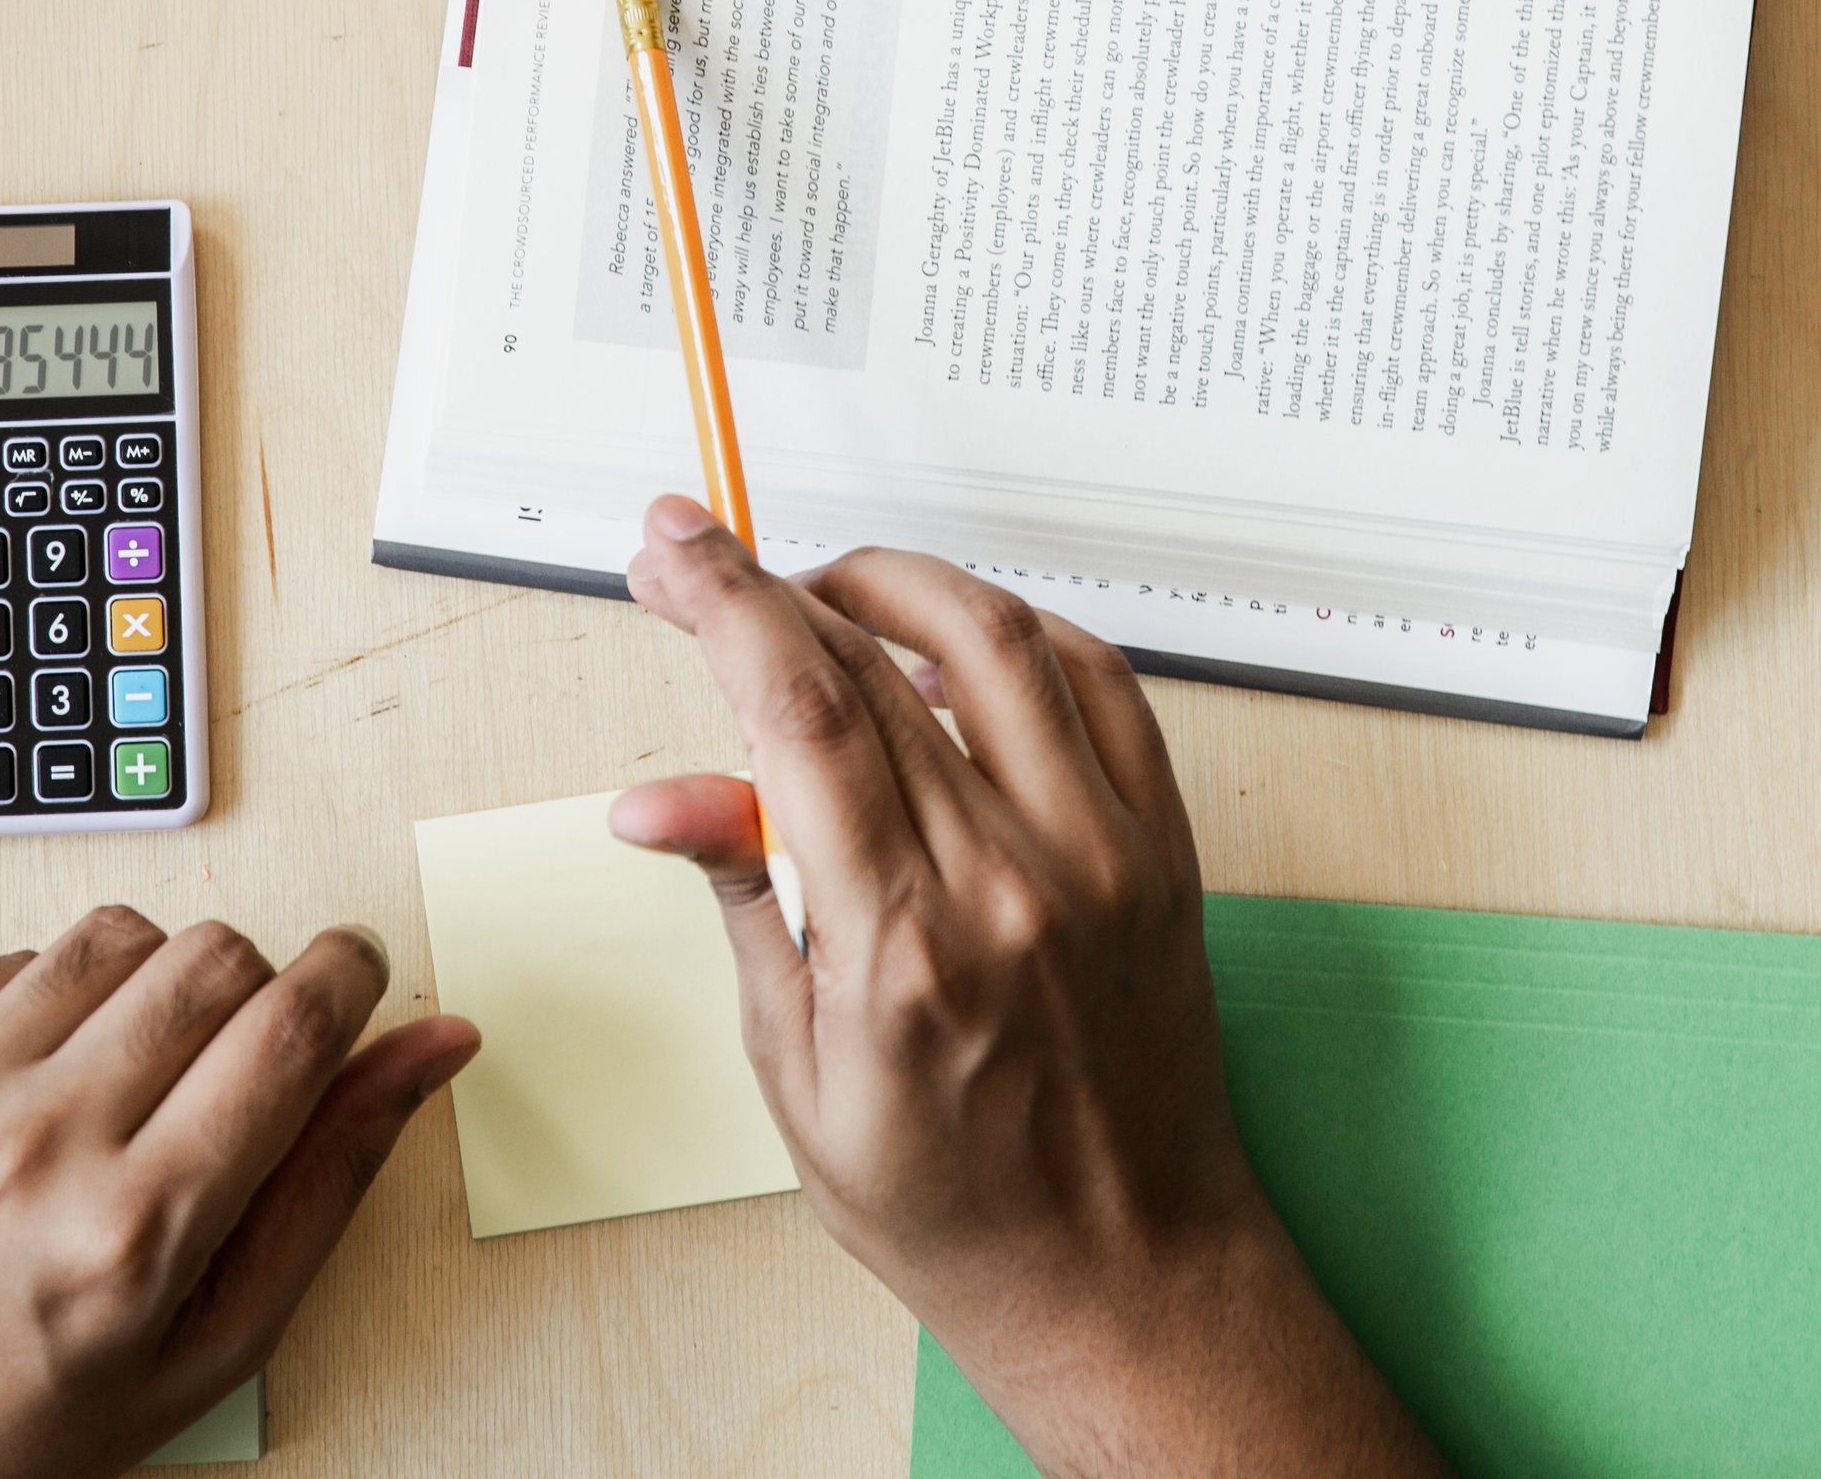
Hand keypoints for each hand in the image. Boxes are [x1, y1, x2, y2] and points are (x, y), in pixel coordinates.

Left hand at [0, 909, 477, 1478]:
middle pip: (216, 956)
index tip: (357, 978)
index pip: (293, 1025)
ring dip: (154, 985)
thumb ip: (328, 1183)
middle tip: (236, 1064)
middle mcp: (35, 1146)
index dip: (352, 978)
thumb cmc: (6, 1433)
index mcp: (133, 1233)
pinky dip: (51, 1002)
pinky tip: (39, 1090)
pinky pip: (11, 958)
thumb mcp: (205, 1347)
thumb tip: (427, 1049)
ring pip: (117, 935)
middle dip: (258, 989)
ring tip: (128, 1081)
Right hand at [614, 503, 1448, 1478]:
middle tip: (706, 562)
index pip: (794, 709)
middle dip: (768, 582)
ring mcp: (1101, 853)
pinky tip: (955, 645)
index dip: (721, 599)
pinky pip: (1100, 683)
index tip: (670, 547)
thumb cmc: (955, 1203)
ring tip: (826, 594)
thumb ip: (744, 900)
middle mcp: (1011, 880)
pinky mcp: (1163, 848)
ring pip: (996, 636)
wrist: (1124, 1272)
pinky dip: (1019, 632)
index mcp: (902, 944)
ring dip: (895, 583)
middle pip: (874, 655)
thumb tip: (658, 797)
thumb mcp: (796, 1072)